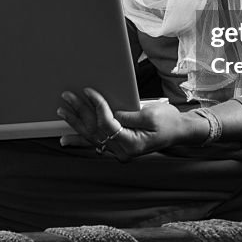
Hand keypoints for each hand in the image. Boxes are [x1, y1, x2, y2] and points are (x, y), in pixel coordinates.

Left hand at [57, 88, 202, 160]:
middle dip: (79, 112)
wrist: (179, 131)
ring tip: (62, 111)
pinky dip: (80, 139)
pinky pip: (96, 142)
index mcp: (131, 144)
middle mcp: (122, 151)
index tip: (88, 90)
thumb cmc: (169, 121)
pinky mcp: (117, 146)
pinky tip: (65, 139)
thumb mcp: (151, 115)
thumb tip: (110, 113)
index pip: (107, 124)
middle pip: (95, 130)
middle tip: (67, 96)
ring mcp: (119, 150)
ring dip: (75, 123)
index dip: (97, 106)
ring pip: (92, 137)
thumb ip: (129, 116)